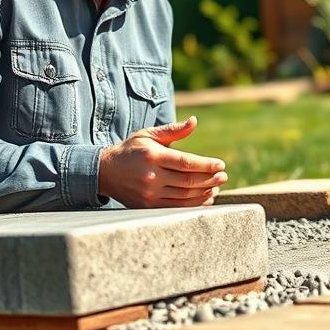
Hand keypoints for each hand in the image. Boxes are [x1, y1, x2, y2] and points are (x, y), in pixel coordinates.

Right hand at [97, 116, 227, 207]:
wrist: (105, 172)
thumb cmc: (131, 150)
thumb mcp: (149, 135)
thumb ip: (173, 130)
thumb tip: (194, 121)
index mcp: (153, 156)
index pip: (185, 162)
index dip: (206, 165)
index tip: (221, 165)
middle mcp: (152, 176)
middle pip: (187, 181)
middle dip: (210, 179)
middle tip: (224, 176)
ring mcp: (149, 194)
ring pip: (184, 196)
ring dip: (204, 192)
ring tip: (217, 187)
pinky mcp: (148, 206)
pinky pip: (177, 208)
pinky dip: (194, 204)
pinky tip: (205, 198)